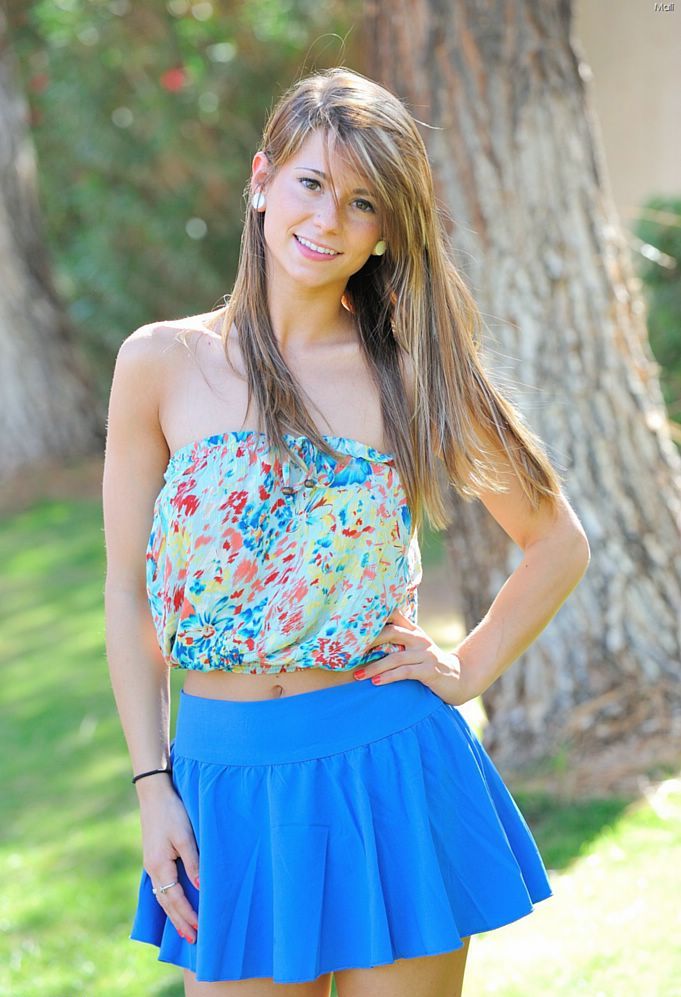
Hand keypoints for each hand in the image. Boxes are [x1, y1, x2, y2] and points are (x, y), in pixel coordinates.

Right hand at [139, 789, 200, 943]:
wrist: (154, 794)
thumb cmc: (172, 813)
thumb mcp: (185, 836)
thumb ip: (193, 862)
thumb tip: (200, 888)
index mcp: (159, 866)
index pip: (175, 898)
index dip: (187, 915)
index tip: (199, 929)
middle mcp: (152, 869)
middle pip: (166, 903)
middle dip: (179, 921)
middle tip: (192, 939)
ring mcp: (151, 864)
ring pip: (162, 896)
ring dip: (173, 914)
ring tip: (184, 929)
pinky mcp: (154, 858)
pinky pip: (161, 886)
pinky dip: (169, 900)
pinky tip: (174, 904)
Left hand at [355, 608, 470, 705]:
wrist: (459, 679)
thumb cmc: (429, 665)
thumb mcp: (415, 650)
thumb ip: (398, 643)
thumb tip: (367, 644)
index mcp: (414, 631)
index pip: (394, 616)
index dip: (376, 616)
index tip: (355, 621)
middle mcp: (419, 639)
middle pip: (392, 632)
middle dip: (370, 641)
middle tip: (350, 650)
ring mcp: (425, 654)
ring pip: (395, 657)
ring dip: (374, 667)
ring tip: (358, 675)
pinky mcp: (429, 670)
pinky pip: (405, 672)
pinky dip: (389, 677)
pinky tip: (376, 682)